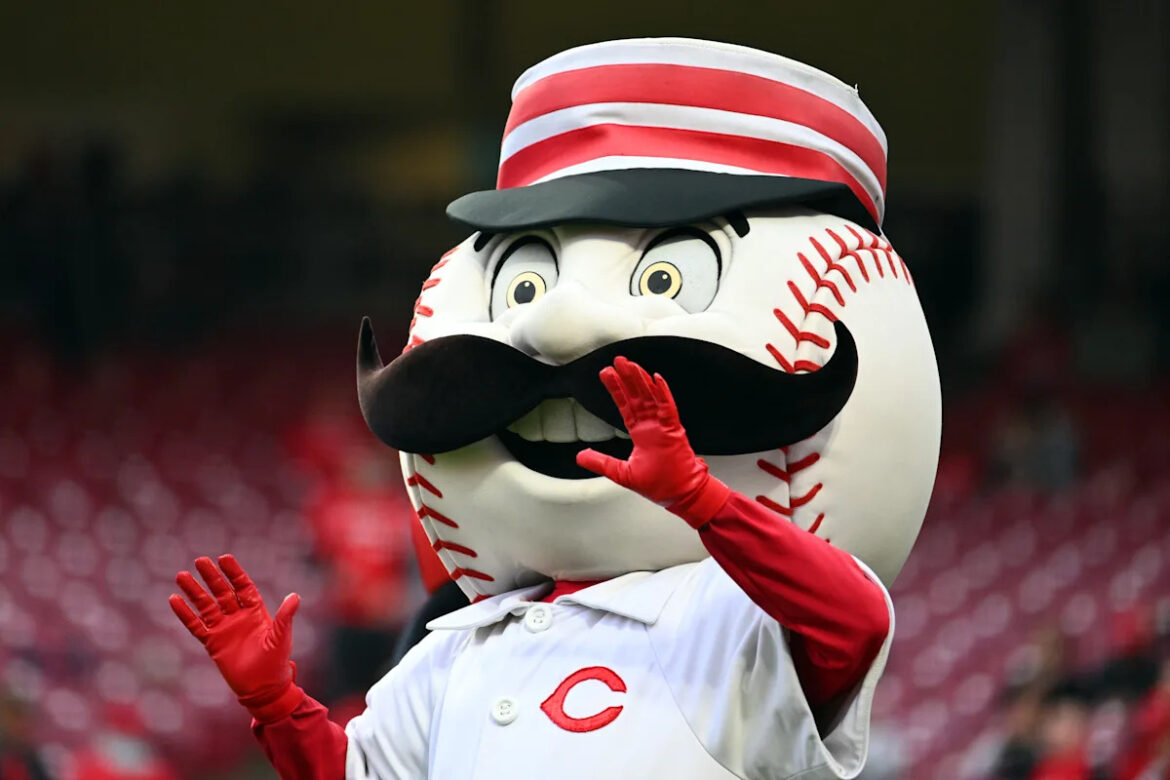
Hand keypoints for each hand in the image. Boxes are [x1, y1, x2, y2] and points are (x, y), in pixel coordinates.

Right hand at [170, 555, 303, 721]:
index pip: (242, 586)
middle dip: (212, 577)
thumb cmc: (276, 662)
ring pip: (205, 605)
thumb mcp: (281, 637)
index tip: (224, 558)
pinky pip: (196, 626)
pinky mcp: (212, 643)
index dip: (234, 572)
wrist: (262, 688)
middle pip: (222, 592)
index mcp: (255, 612)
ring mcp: (223, 628)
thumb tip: (294, 596)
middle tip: (200, 560)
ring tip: (181, 576)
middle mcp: (237, 616)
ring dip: (194, 591)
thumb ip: (285, 617)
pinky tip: (173, 600)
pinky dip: (184, 614)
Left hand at [576, 356, 729, 526]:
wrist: (681, 496)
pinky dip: (663, 393)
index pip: (626, 406)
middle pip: (637, 396)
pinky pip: (669, 408)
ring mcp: (664, 427)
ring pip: (651, 397)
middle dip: (627, 378)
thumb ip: (601, 462)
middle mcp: (652, 426)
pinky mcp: (675, 431)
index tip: (607, 374)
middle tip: (617, 361)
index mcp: (641, 434)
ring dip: (641, 380)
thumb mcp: (622, 473)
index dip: (616, 390)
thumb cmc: (659, 485)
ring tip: (630, 364)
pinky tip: (656, 379)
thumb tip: (580, 456)